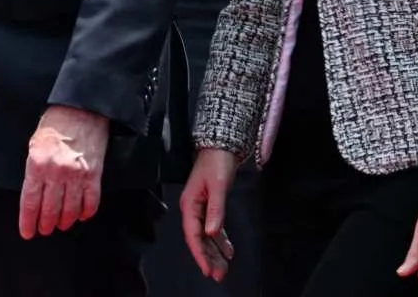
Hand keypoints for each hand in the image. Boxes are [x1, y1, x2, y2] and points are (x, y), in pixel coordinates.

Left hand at [18, 105, 108, 239]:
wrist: (82, 108)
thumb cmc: (56, 123)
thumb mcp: (35, 144)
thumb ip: (33, 169)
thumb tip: (33, 193)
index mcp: (37, 164)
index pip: (29, 201)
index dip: (28, 221)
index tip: (27, 232)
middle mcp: (56, 172)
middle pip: (49, 209)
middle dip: (46, 224)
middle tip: (44, 229)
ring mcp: (76, 175)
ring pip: (69, 210)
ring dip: (64, 221)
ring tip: (61, 224)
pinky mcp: (94, 174)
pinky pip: (91, 202)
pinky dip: (86, 212)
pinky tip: (81, 215)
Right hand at [180, 147, 237, 281]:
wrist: (221, 143)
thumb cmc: (217, 161)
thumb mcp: (218, 185)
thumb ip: (215, 209)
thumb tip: (211, 232)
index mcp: (190, 204)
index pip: (193, 235)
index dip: (200, 254)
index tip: (208, 269)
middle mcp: (192, 207)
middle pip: (198, 238)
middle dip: (208, 257)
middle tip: (218, 274)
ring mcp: (200, 206)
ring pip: (206, 235)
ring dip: (214, 251)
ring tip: (223, 267)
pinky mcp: (210, 204)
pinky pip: (212, 227)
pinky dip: (220, 240)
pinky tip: (227, 250)